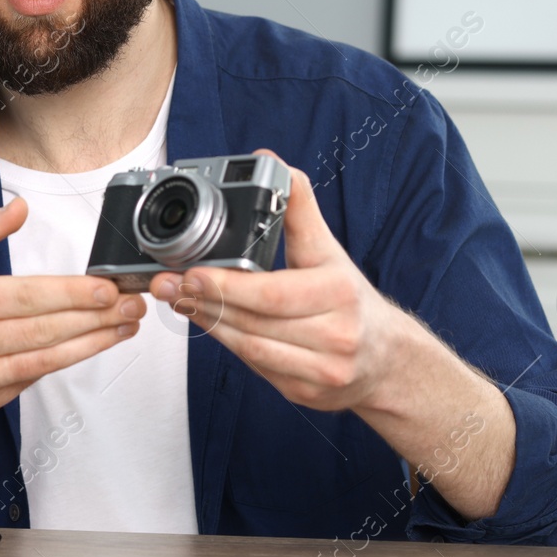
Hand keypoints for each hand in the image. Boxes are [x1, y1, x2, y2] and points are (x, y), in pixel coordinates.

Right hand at [0, 196, 144, 424]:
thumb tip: (21, 209)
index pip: (23, 297)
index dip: (69, 294)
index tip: (106, 287)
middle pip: (42, 330)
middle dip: (94, 317)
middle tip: (132, 304)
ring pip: (45, 360)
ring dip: (92, 344)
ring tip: (125, 326)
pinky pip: (33, 378)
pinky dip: (65, 360)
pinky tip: (91, 344)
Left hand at [148, 150, 409, 411]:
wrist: (387, 359)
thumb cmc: (349, 299)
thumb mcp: (327, 250)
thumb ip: (299, 209)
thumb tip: (275, 164)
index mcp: (337, 293)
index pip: (272, 293)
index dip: (226, 286)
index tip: (191, 272)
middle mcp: (335, 335)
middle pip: (253, 322)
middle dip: (204, 303)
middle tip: (168, 285)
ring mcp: (321, 370)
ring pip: (249, 348)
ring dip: (209, 324)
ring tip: (180, 300)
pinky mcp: (304, 392)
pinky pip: (256, 367)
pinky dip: (229, 344)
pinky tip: (209, 324)